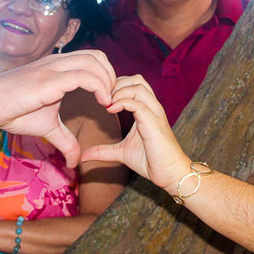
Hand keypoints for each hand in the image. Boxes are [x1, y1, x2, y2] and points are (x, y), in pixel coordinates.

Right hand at [0, 50, 115, 168]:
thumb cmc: (11, 110)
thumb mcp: (46, 127)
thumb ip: (64, 140)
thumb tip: (73, 162)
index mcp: (58, 68)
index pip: (92, 59)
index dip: (106, 76)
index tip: (109, 100)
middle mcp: (57, 63)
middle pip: (98, 56)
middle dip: (112, 76)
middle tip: (112, 100)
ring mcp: (53, 69)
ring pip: (94, 62)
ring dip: (108, 81)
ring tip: (108, 103)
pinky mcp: (48, 80)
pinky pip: (83, 76)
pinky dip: (99, 87)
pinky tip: (102, 103)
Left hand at [83, 75, 189, 191]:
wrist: (170, 174)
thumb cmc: (150, 161)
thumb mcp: (120, 153)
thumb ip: (103, 151)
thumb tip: (83, 156)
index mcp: (146, 109)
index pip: (133, 84)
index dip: (116, 86)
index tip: (102, 99)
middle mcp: (152, 107)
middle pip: (136, 79)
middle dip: (116, 84)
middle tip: (103, 98)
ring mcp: (154, 113)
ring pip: (138, 86)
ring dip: (118, 91)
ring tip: (107, 104)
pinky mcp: (154, 122)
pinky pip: (138, 103)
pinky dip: (122, 102)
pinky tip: (111, 110)